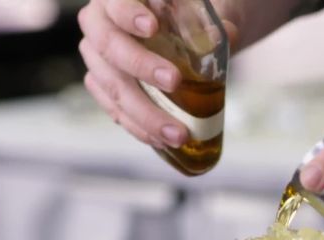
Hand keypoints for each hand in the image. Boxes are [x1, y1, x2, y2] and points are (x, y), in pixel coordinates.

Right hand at [77, 0, 239, 148]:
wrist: (186, 32)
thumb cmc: (192, 14)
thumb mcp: (210, 8)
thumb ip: (217, 19)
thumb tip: (225, 36)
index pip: (116, 2)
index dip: (129, 14)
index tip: (153, 26)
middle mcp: (99, 24)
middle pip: (110, 47)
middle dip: (142, 67)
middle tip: (175, 81)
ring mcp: (98, 59)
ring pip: (113, 87)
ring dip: (145, 113)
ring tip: (178, 133)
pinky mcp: (104, 88)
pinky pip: (116, 111)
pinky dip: (140, 128)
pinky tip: (162, 140)